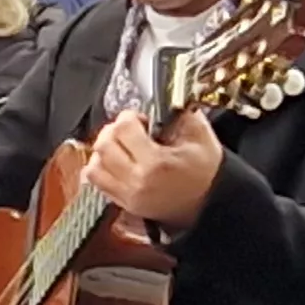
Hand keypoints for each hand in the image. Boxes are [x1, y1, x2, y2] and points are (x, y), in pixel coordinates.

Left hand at [86, 110, 224, 231]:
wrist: (210, 203)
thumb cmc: (206, 172)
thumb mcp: (202, 138)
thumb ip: (182, 115)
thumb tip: (164, 100)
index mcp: (157, 162)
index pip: (123, 130)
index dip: (128, 117)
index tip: (138, 118)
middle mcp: (137, 180)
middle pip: (103, 146)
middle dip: (113, 131)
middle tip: (127, 130)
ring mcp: (128, 195)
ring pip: (93, 166)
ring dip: (102, 151)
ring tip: (119, 146)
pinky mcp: (124, 203)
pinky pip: (96, 183)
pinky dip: (99, 168)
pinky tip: (114, 162)